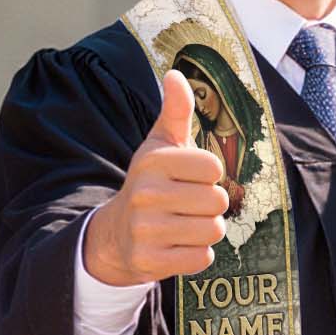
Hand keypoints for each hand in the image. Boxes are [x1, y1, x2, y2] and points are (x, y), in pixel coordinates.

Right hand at [81, 71, 229, 285]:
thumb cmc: (151, 183)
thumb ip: (176, 111)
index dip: (209, 174)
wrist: (117, 233)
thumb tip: (176, 73)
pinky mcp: (150, 261)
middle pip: (217, 200)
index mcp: (153, 161)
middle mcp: (146, 194)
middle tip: (189, 205)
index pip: (213, 167)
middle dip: (211, 205)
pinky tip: (178, 245)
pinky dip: (197, 254)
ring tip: (185, 224)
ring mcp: (146, 230)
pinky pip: (202, 259)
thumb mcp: (160, 145)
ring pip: (213, 230)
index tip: (189, 177)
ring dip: (206, 230)